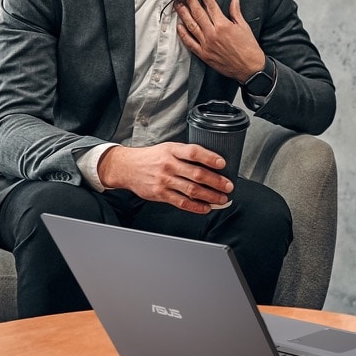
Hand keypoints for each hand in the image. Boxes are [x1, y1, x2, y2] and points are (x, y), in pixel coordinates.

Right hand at [97, 142, 232, 212]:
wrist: (127, 167)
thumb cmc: (152, 157)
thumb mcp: (168, 148)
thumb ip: (186, 154)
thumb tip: (211, 162)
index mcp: (172, 150)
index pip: (194, 152)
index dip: (209, 158)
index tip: (222, 164)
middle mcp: (169, 165)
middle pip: (196, 174)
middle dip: (216, 181)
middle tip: (228, 186)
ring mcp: (164, 180)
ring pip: (191, 190)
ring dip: (210, 196)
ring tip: (221, 199)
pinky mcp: (160, 194)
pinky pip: (181, 202)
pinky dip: (196, 206)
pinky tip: (206, 207)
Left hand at [175, 0, 265, 81]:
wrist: (249, 68)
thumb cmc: (249, 49)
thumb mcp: (244, 27)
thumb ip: (236, 13)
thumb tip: (234, 1)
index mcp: (224, 25)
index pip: (212, 7)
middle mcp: (213, 33)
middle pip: (198, 13)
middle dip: (190, 1)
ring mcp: (207, 44)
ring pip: (191, 25)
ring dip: (183, 14)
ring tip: (178, 5)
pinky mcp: (204, 54)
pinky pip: (190, 42)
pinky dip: (183, 34)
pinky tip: (179, 26)